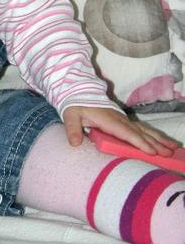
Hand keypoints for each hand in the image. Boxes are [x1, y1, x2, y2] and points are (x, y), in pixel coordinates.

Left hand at [62, 106, 178, 155]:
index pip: (126, 133)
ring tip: (172, 147)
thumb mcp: (70, 115)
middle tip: (169, 153)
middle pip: (140, 132)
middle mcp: (119, 119)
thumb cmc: (76, 105)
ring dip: (159, 139)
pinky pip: (142, 128)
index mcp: (108, 120)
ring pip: (144, 130)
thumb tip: (74, 143)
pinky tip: (163, 142)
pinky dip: (154, 135)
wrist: (79, 91)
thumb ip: (73, 129)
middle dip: (155, 143)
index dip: (139, 142)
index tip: (152, 151)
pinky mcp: (124, 120)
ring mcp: (123, 119)